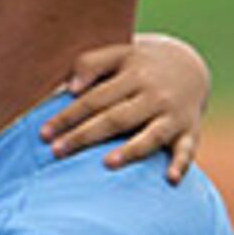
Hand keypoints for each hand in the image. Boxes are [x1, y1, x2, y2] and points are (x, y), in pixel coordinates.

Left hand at [38, 33, 209, 179]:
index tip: (44, 133)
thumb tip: (71, 89)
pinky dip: (181, 164)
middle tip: (56, 152)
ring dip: (131, 150)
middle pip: (116, 117)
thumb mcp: (118, 54)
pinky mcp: (189, 131)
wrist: (189, 65)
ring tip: (107, 163)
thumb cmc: (139, 66)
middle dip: (85, 136)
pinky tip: (170, 179)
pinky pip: (187, 150)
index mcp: (132, 72)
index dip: (68, 116)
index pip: (95, 97)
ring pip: (151, 134)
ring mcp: (173, 114)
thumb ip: (90, 64)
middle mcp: (153, 93)